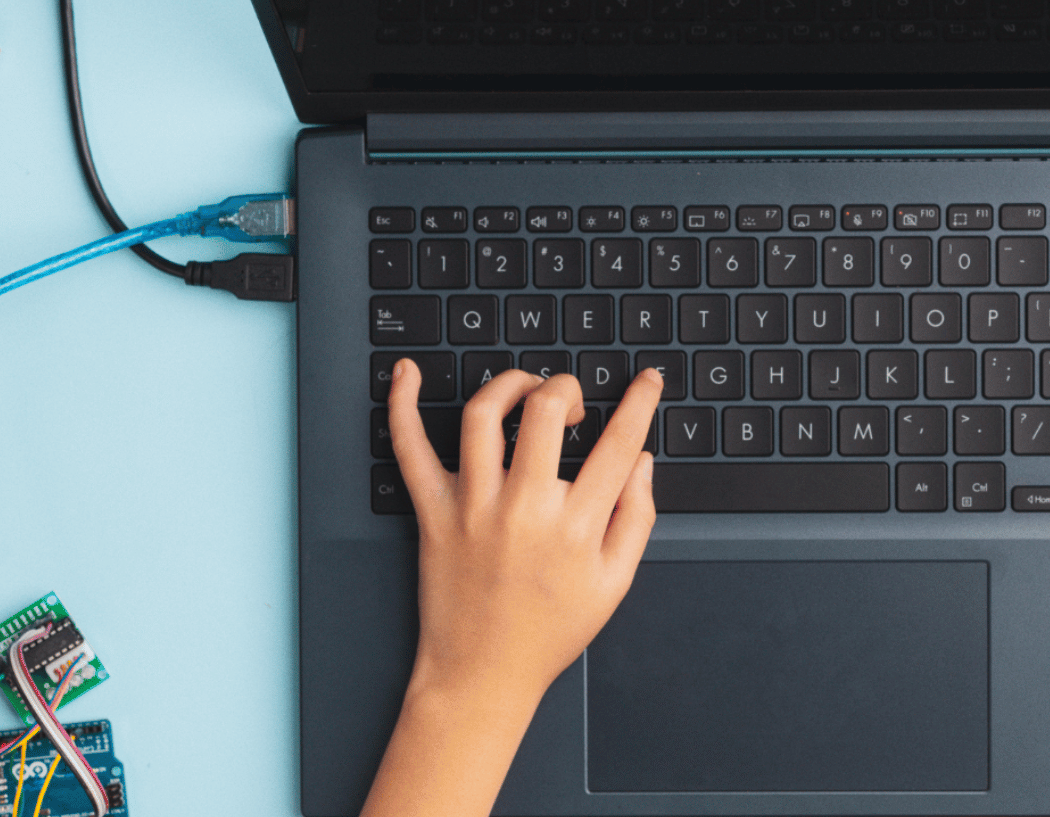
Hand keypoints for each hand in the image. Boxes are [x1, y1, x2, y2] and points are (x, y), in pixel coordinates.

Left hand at [390, 364, 664, 703]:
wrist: (482, 674)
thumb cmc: (548, 633)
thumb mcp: (614, 584)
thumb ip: (636, 518)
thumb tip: (642, 462)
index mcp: (576, 527)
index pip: (618, 443)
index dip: (640, 401)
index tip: (647, 380)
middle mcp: (524, 508)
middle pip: (547, 411)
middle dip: (567, 389)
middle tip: (572, 403)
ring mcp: (473, 507)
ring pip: (484, 415)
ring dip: (509, 385)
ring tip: (523, 390)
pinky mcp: (433, 513)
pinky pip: (410, 450)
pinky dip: (403, 406)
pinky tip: (407, 375)